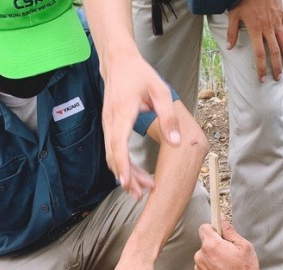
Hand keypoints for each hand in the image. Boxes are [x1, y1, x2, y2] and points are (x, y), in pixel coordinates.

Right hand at [101, 55, 180, 195]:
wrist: (118, 62)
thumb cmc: (139, 75)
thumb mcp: (161, 91)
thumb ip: (168, 117)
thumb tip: (175, 143)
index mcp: (122, 112)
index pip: (119, 144)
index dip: (123, 165)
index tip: (127, 182)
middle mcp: (110, 121)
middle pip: (114, 156)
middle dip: (127, 177)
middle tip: (142, 193)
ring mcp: (107, 124)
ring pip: (112, 156)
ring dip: (124, 174)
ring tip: (139, 189)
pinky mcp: (108, 127)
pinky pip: (112, 150)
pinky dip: (121, 165)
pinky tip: (132, 175)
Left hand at [195, 219, 260, 269]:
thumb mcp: (244, 247)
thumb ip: (230, 232)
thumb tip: (223, 221)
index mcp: (211, 245)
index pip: (204, 228)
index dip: (213, 228)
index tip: (218, 231)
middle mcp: (201, 256)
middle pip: (205, 244)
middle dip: (215, 246)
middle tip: (229, 254)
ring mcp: (200, 269)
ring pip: (205, 258)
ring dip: (213, 260)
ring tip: (227, 267)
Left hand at [227, 0, 282, 81]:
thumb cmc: (244, 0)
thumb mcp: (234, 14)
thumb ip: (232, 32)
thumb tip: (229, 47)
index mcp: (255, 29)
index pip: (259, 54)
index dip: (261, 68)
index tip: (262, 78)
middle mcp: (268, 28)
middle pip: (274, 52)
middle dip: (276, 67)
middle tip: (277, 78)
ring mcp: (277, 22)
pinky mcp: (282, 16)